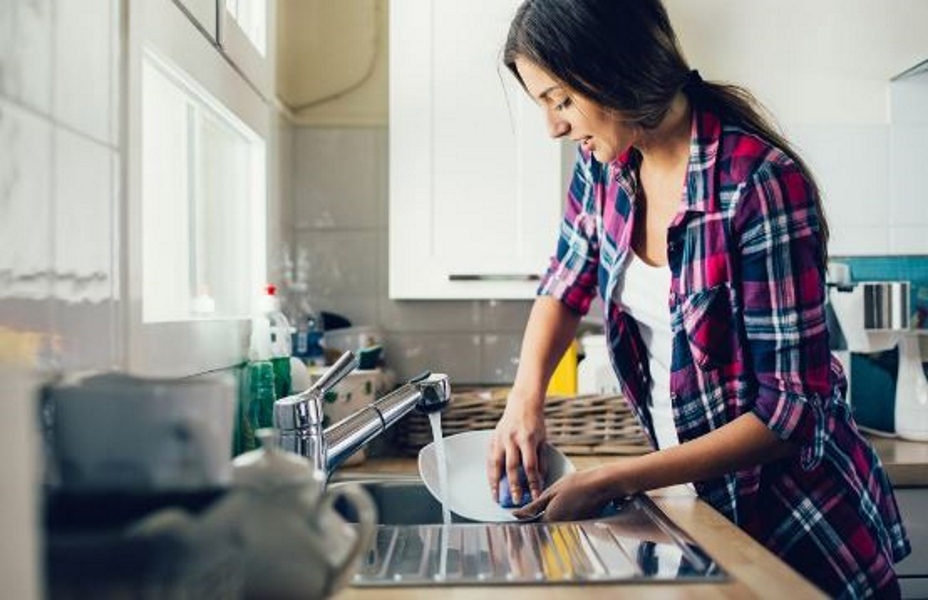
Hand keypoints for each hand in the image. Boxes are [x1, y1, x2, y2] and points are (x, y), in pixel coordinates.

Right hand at [487, 389, 546, 503]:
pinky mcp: (492, 438)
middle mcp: (512, 439)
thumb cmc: (535, 423)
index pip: (530, 466)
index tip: (535, 496)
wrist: (522, 404)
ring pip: (495, 464)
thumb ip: (541, 461)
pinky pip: (489, 458)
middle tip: (516, 500)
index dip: (532, 483)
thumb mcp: (543, 440)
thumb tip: (540, 481)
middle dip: (513, 486)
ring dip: (495, 482)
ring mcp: (500, 438)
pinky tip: (491, 482)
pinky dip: (489, 472)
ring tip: (496, 497)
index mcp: (527, 439)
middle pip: (511, 467)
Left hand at [511, 467, 620, 521]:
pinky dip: (559, 514)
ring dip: (546, 516)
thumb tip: (517, 514)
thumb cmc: (577, 484)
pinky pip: (564, 521)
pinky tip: (562, 502)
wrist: (601, 485)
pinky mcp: (578, 522)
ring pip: (553, 524)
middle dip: (534, 519)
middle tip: (530, 510)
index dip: (522, 521)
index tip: (515, 518)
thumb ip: (534, 506)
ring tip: (547, 503)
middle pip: (542, 526)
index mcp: (551, 519)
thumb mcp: (551, 492)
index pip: (531, 525)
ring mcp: (570, 526)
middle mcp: (560, 526)